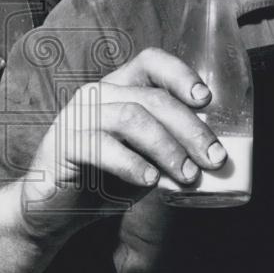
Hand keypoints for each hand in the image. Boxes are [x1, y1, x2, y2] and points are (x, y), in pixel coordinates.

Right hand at [20, 47, 227, 241]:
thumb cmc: (108, 179)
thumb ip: (173, 148)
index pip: (151, 62)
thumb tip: (216, 154)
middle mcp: (98, 94)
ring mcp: (78, 116)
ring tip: (188, 175)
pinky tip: (151, 181)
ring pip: (131, 117)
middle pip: (152, 98)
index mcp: (120, 87)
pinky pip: (101, 146)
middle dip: (190, 129)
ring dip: (167, 147)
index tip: (207, 100)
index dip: (181, 75)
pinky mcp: (64, 144)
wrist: (57, 210)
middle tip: (214, 158)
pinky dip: (132, 163)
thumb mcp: (147, 158)